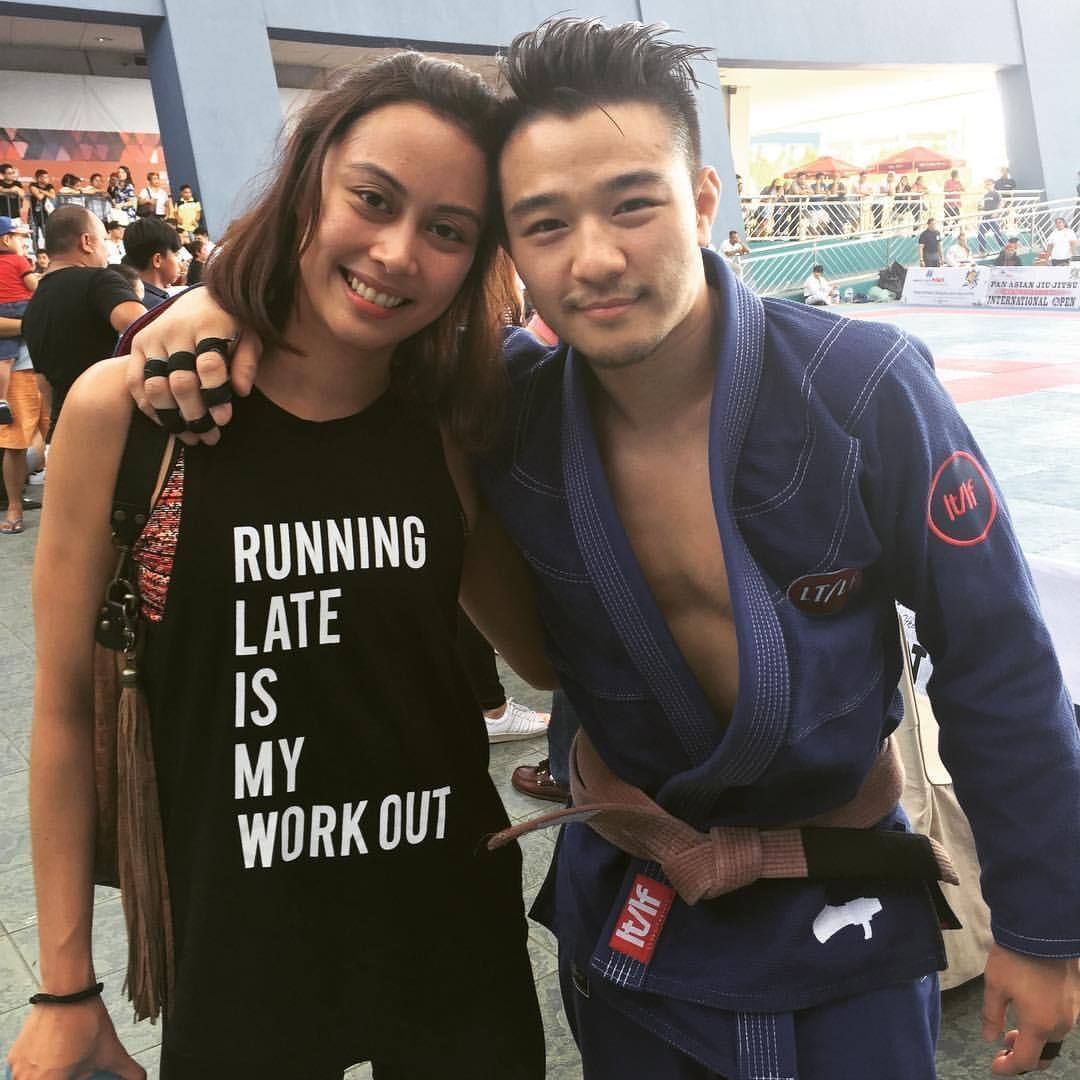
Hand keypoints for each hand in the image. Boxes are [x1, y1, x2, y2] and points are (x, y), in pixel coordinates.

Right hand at [6, 997, 144, 1078]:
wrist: (67, 990)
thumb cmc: (85, 1019)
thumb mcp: (111, 1050)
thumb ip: (128, 1071)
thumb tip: (139, 1079)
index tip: (85, 1076)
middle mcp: (27, 1079)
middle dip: (70, 1076)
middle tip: (80, 1064)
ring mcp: (18, 1067)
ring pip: (39, 1078)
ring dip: (56, 1072)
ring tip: (71, 1056)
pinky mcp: (15, 1054)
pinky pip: (27, 1069)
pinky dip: (42, 1065)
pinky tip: (60, 1050)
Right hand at [125, 287, 259, 446]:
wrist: (200, 298)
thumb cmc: (231, 323)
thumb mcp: (250, 335)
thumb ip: (247, 362)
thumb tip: (240, 391)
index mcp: (208, 325)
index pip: (209, 365)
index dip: (216, 396)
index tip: (224, 420)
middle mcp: (176, 331)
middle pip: (181, 381)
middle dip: (196, 415)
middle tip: (210, 436)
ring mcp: (153, 338)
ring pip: (155, 386)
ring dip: (172, 418)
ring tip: (191, 438)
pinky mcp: (137, 346)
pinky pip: (136, 383)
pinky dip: (150, 408)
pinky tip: (169, 426)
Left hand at [982, 945, 1079, 1073]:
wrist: (1042, 931)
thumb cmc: (1015, 959)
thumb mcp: (994, 986)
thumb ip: (991, 1016)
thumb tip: (990, 1038)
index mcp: (1039, 1026)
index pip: (1025, 1060)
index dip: (1008, 1068)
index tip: (995, 1068)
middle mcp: (1061, 1025)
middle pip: (1044, 1054)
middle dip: (1024, 1056)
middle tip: (1004, 1046)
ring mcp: (1072, 1012)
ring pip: (1054, 1038)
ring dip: (1034, 1039)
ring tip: (1013, 1027)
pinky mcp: (1076, 999)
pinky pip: (1061, 1022)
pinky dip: (1045, 1025)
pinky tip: (1030, 1011)